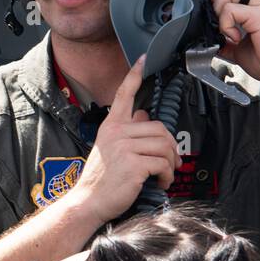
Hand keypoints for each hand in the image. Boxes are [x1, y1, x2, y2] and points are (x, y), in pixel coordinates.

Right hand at [67, 56, 180, 224]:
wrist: (88, 202)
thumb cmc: (100, 179)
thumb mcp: (109, 149)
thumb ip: (126, 131)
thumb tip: (142, 116)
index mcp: (111, 126)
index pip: (124, 95)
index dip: (134, 75)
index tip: (143, 59)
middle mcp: (117, 132)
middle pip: (159, 128)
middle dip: (170, 148)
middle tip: (170, 163)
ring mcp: (124, 147)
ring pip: (164, 146)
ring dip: (170, 164)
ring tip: (165, 175)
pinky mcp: (133, 164)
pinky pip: (162, 163)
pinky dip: (167, 176)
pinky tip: (160, 183)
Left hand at [209, 0, 259, 95]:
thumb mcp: (242, 51)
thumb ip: (227, 43)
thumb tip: (213, 44)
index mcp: (257, 6)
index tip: (217, 17)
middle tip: (219, 19)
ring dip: (220, 8)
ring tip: (227, 28)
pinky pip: (232, 9)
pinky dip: (225, 24)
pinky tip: (234, 38)